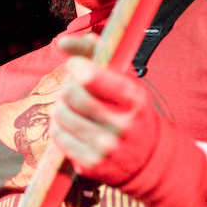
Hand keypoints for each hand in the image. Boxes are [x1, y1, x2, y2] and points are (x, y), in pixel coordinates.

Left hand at [51, 33, 159, 184]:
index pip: (91, 77)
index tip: (75, 66)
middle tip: (75, 90)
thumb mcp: (126, 79)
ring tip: (73, 109)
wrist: (148, 157)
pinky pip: (58, 137)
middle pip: (71, 95)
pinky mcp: (91, 165)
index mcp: (135, 99)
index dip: (76, 67)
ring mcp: (106, 148)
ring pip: (60, 115)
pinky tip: (71, 127)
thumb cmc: (131, 110)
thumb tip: (62, 42)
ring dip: (61, 107)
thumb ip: (96, 51)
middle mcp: (123, 125)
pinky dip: (59, 128)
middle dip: (68, 88)